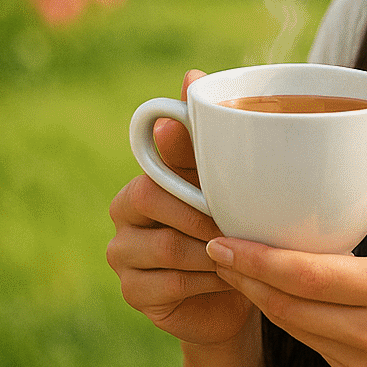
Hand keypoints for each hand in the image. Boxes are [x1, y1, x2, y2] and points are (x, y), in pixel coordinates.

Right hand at [107, 70, 258, 346]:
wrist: (237, 292)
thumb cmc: (234, 224)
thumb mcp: (228, 179)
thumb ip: (208, 138)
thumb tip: (190, 74)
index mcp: (145, 176)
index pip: (154, 163)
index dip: (183, 164)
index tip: (218, 179)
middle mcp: (123, 212)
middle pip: (149, 198)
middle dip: (203, 213)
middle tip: (241, 222)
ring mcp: (122, 254)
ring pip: (166, 247)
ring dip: (213, 251)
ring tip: (244, 252)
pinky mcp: (133, 293)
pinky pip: (168, 284)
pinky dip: (206, 281)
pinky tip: (230, 279)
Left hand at [204, 156, 366, 366]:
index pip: (308, 277)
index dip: (258, 260)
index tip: (224, 239)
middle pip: (286, 306)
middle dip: (244, 277)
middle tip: (215, 247)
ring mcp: (362, 363)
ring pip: (293, 329)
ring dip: (260, 299)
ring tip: (236, 267)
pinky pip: (314, 346)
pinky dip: (292, 319)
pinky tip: (281, 296)